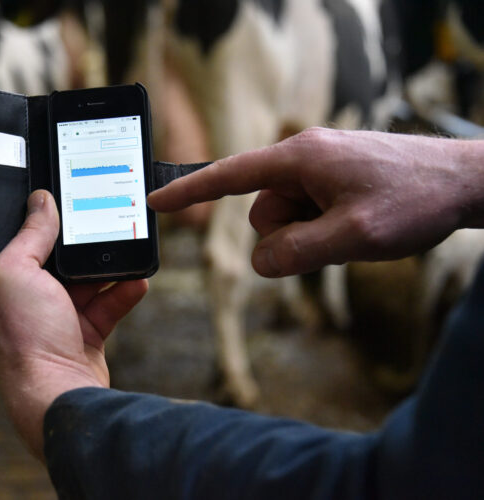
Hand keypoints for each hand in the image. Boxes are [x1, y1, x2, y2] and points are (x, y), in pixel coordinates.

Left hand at [0, 190, 147, 460]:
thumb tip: (41, 200)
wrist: (58, 395)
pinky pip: (106, 306)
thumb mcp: (15, 271)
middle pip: (58, 260)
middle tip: (105, 221)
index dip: (40, 223)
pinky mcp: (83, 337)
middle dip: (81, 244)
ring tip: (128, 248)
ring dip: (108, 267)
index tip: (66, 203)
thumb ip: (29, 234)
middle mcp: (24, 302)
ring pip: (87, 282)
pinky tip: (138, 280)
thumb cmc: (24, 337)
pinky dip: (123, 293)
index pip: (19, 242)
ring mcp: (55, 321)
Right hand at [148, 128, 483, 276]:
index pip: (228, 176)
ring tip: (354, 228)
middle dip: (289, 234)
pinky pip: (307, 213)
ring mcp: (320, 168)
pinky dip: (323, 227)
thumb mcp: (352, 235)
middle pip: (262, 211)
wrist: (465, 183)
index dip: (189, 191)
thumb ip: (296, 252)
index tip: (156, 199)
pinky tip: (357, 223)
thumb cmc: (414, 199)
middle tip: (337, 234)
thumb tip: (259, 262)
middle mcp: (304, 157)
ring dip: (310, 233)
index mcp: (299, 158)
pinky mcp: (333, 180)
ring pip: (285, 218)